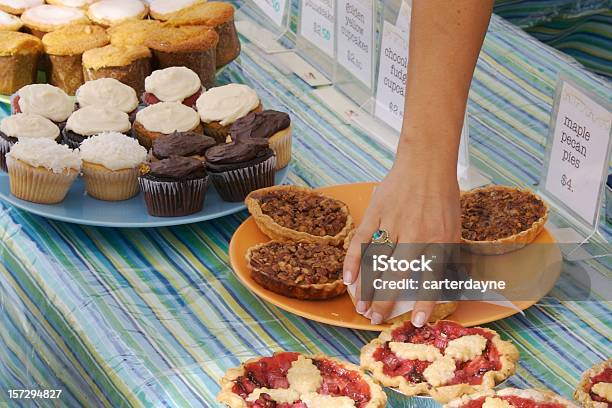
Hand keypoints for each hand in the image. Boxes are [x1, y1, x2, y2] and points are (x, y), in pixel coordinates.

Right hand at [343, 160, 460, 325]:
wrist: (426, 163)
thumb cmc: (442, 198)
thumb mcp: (454, 228)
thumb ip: (447, 256)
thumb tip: (445, 285)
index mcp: (438, 240)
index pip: (430, 278)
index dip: (424, 302)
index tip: (417, 321)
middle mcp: (414, 235)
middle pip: (397, 276)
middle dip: (386, 302)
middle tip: (375, 319)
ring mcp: (392, 224)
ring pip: (377, 263)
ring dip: (368, 288)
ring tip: (361, 307)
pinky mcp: (376, 214)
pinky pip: (360, 242)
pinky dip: (352, 261)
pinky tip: (347, 279)